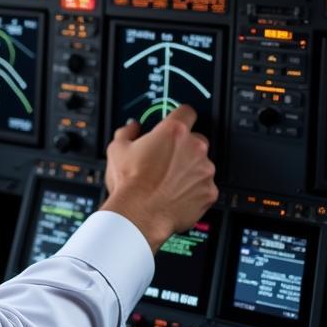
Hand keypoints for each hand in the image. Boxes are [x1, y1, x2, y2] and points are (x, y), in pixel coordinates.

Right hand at [101, 105, 218, 253]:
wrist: (138, 214)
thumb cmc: (129, 182)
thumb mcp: (117, 148)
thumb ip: (128, 131)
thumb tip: (132, 127)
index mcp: (174, 132)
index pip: (187, 112)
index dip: (181, 116)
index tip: (178, 122)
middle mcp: (194, 148)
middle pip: (197, 139)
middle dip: (185, 147)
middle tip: (167, 159)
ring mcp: (205, 171)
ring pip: (202, 164)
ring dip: (190, 169)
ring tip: (169, 181)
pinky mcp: (210, 192)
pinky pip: (205, 187)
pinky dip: (195, 190)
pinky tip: (177, 195)